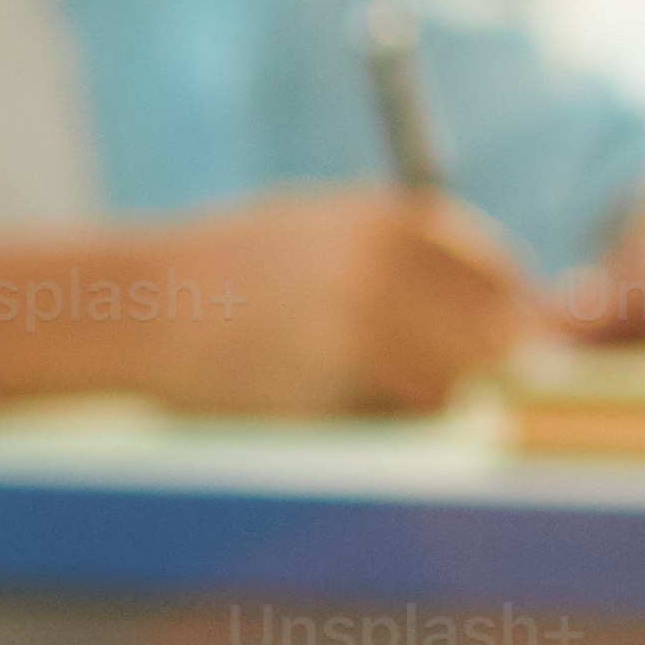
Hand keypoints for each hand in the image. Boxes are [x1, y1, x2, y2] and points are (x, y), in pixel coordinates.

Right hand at [136, 186, 528, 414]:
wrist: (140, 306)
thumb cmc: (235, 270)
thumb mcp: (330, 228)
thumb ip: (407, 255)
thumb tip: (504, 308)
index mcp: (397, 221)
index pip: (499, 276)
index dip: (497, 316)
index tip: (481, 341)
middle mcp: (391, 267)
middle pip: (488, 336)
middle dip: (474, 365)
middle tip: (438, 381)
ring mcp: (361, 326)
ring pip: (449, 386)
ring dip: (430, 400)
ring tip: (376, 394)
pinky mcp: (327, 384)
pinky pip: (391, 418)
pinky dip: (382, 423)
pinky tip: (336, 408)